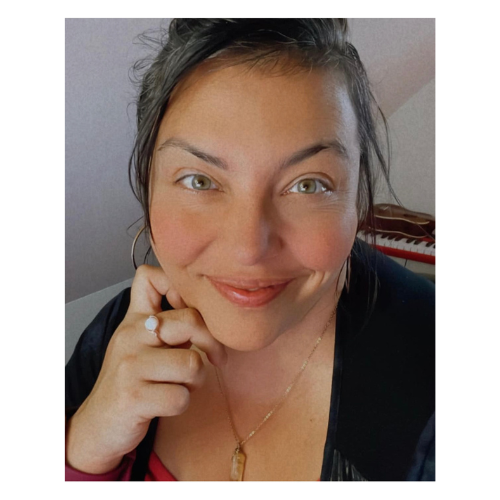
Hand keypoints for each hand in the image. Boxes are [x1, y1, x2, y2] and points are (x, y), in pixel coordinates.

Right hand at [65, 265, 226, 473]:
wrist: (99, 424)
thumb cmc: (133, 380)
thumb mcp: (142, 342)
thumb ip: (168, 321)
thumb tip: (210, 310)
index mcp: (135, 319)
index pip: (149, 277)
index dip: (179, 287)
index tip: (192, 312)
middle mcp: (130, 335)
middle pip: (191, 320)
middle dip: (212, 343)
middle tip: (214, 358)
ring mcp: (130, 365)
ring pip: (192, 363)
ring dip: (196, 380)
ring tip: (181, 384)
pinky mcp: (133, 397)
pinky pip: (181, 396)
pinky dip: (182, 403)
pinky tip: (167, 402)